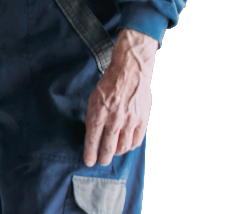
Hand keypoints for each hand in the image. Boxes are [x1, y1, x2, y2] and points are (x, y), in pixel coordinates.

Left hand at [83, 28, 157, 166]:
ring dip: (116, 153)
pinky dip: (130, 146)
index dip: (90, 152)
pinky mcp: (142, 120)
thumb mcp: (94, 97)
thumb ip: (94, 115)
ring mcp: (130, 120)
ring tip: (113, 153)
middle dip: (103, 158)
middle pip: (108, 148)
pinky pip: (136, 141)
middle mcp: (115, 118)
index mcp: (99, 110)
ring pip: (123, 147)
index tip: (89, 161)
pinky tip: (126, 145)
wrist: (130, 70)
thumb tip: (93, 134)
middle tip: (101, 161)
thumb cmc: (110, 83)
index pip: (93, 138)